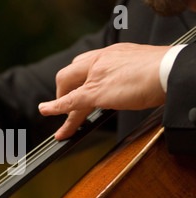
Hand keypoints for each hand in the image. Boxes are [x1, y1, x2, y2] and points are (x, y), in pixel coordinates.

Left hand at [38, 43, 170, 139]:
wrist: (169, 70)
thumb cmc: (163, 70)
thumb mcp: (140, 67)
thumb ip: (127, 74)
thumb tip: (128, 85)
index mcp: (111, 53)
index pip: (85, 63)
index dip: (77, 78)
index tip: (75, 88)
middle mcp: (99, 60)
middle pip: (70, 73)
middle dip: (63, 90)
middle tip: (66, 105)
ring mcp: (95, 75)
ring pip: (68, 90)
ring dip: (59, 106)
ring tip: (61, 126)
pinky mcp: (95, 91)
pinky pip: (69, 101)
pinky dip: (55, 107)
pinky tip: (46, 111)